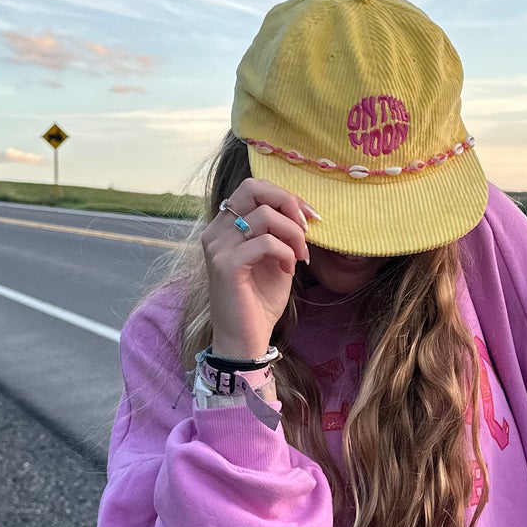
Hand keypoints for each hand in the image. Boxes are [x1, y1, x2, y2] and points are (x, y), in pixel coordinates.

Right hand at [201, 178, 320, 359]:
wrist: (245, 339)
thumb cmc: (259, 300)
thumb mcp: (275, 258)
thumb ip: (281, 232)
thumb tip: (303, 210)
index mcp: (224, 226)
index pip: (253, 187)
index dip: (285, 195)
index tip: (310, 217)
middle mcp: (216, 231)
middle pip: (253, 188)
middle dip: (288, 203)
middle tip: (306, 228)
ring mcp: (218, 247)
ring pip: (265, 215)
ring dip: (293, 234)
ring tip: (301, 256)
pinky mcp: (226, 265)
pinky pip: (267, 242)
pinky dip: (286, 253)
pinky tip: (288, 270)